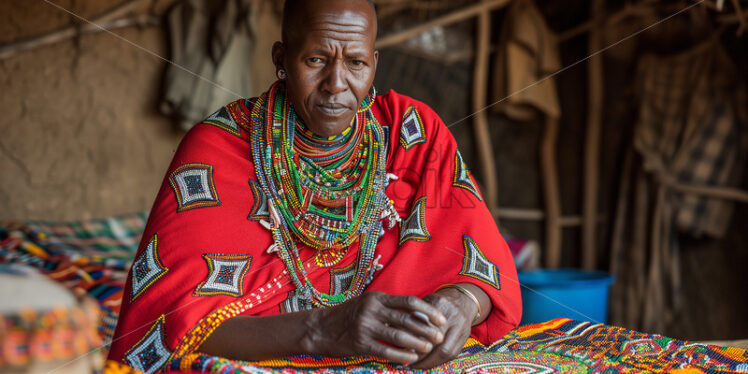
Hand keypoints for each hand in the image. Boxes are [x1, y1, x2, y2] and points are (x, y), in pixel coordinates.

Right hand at [302, 291, 446, 363]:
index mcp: (376, 298)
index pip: (409, 302)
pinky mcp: (360, 344)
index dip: (428, 311)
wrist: (319, 328)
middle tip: (439, 337)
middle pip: (407, 320)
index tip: (441, 319)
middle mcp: (372, 310)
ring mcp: (365, 327)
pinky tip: (411, 359)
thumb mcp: (367, 304)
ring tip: (428, 349)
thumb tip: (417, 314)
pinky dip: (401, 356)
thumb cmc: (347, 315)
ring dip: (417, 343)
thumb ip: (388, 307)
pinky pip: (386, 351)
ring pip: (399, 336)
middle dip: (427, 329)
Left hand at [410, 286, 479, 368]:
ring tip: (416, 365)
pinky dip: (438, 361)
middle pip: (437, 340)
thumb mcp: (426, 301)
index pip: (426, 324)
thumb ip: (413, 313)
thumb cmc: (439, 302)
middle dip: (421, 353)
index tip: (402, 346)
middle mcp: (454, 316)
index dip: (414, 338)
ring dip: (430, 361)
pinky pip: (452, 354)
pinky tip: (427, 363)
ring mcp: (462, 328)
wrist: (463, 300)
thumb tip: (394, 328)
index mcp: (441, 304)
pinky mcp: (465, 338)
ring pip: (446, 351)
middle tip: (408, 359)